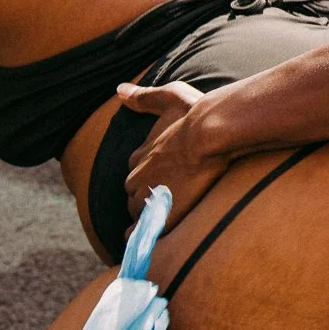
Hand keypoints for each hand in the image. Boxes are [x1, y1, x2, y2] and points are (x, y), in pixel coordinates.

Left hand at [118, 80, 228, 226]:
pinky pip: (143, 232)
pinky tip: (153, 239)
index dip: (149, 176)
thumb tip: (119, 90)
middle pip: (135, 195)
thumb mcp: (169, 98)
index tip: (163, 178)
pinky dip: (144, 236)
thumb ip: (144, 97)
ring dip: (149, 216)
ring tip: (167, 219)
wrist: (209, 135)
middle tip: (168, 201)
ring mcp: (147, 199)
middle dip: (147, 198)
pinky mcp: (160, 216)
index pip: (136, 172)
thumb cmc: (193, 115)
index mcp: (140, 155)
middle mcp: (137, 178)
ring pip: (140, 214)